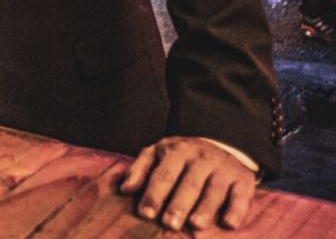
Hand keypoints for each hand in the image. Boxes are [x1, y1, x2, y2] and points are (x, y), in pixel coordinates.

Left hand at [118, 136, 257, 230]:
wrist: (221, 144)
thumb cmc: (180, 157)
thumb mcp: (156, 154)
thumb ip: (139, 170)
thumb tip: (125, 190)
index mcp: (177, 151)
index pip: (163, 175)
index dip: (154, 195)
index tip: (146, 214)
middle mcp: (202, 157)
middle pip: (189, 183)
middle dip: (178, 204)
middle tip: (169, 224)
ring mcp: (224, 167)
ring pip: (214, 189)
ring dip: (205, 208)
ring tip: (195, 224)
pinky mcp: (244, 179)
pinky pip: (241, 195)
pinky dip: (237, 209)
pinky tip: (229, 223)